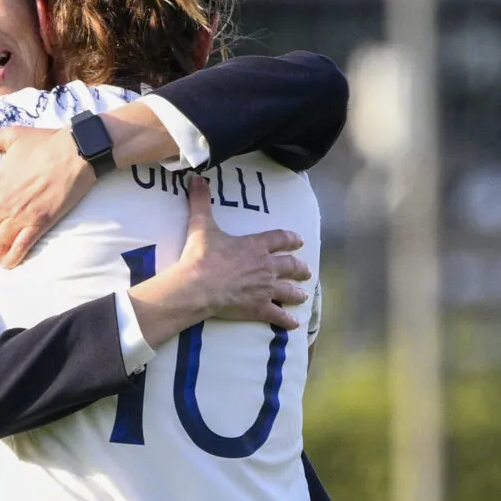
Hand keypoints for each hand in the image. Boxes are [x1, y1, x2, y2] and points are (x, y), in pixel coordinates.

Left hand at [0, 126, 95, 267]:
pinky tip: (12, 263)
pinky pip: (20, 247)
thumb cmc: (46, 143)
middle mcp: (3, 203)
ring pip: (0, 242)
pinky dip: (13, 258)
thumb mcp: (11, 135)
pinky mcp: (40, 223)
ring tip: (1, 257)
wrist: (76, 152)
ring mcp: (21, 215)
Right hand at [129, 177, 309, 344]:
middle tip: (305, 271)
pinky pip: (278, 316)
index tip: (298, 241)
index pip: (280, 239)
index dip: (290, 239)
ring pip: (289, 291)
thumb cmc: (201, 255)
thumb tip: (196, 177)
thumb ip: (201, 201)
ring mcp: (265, 288)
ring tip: (303, 295)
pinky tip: (293, 323)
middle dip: (299, 268)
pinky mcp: (259, 308)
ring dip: (297, 293)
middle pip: (290, 266)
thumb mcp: (201, 225)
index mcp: (255, 246)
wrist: (198, 286)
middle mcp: (266, 266)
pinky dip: (287, 320)